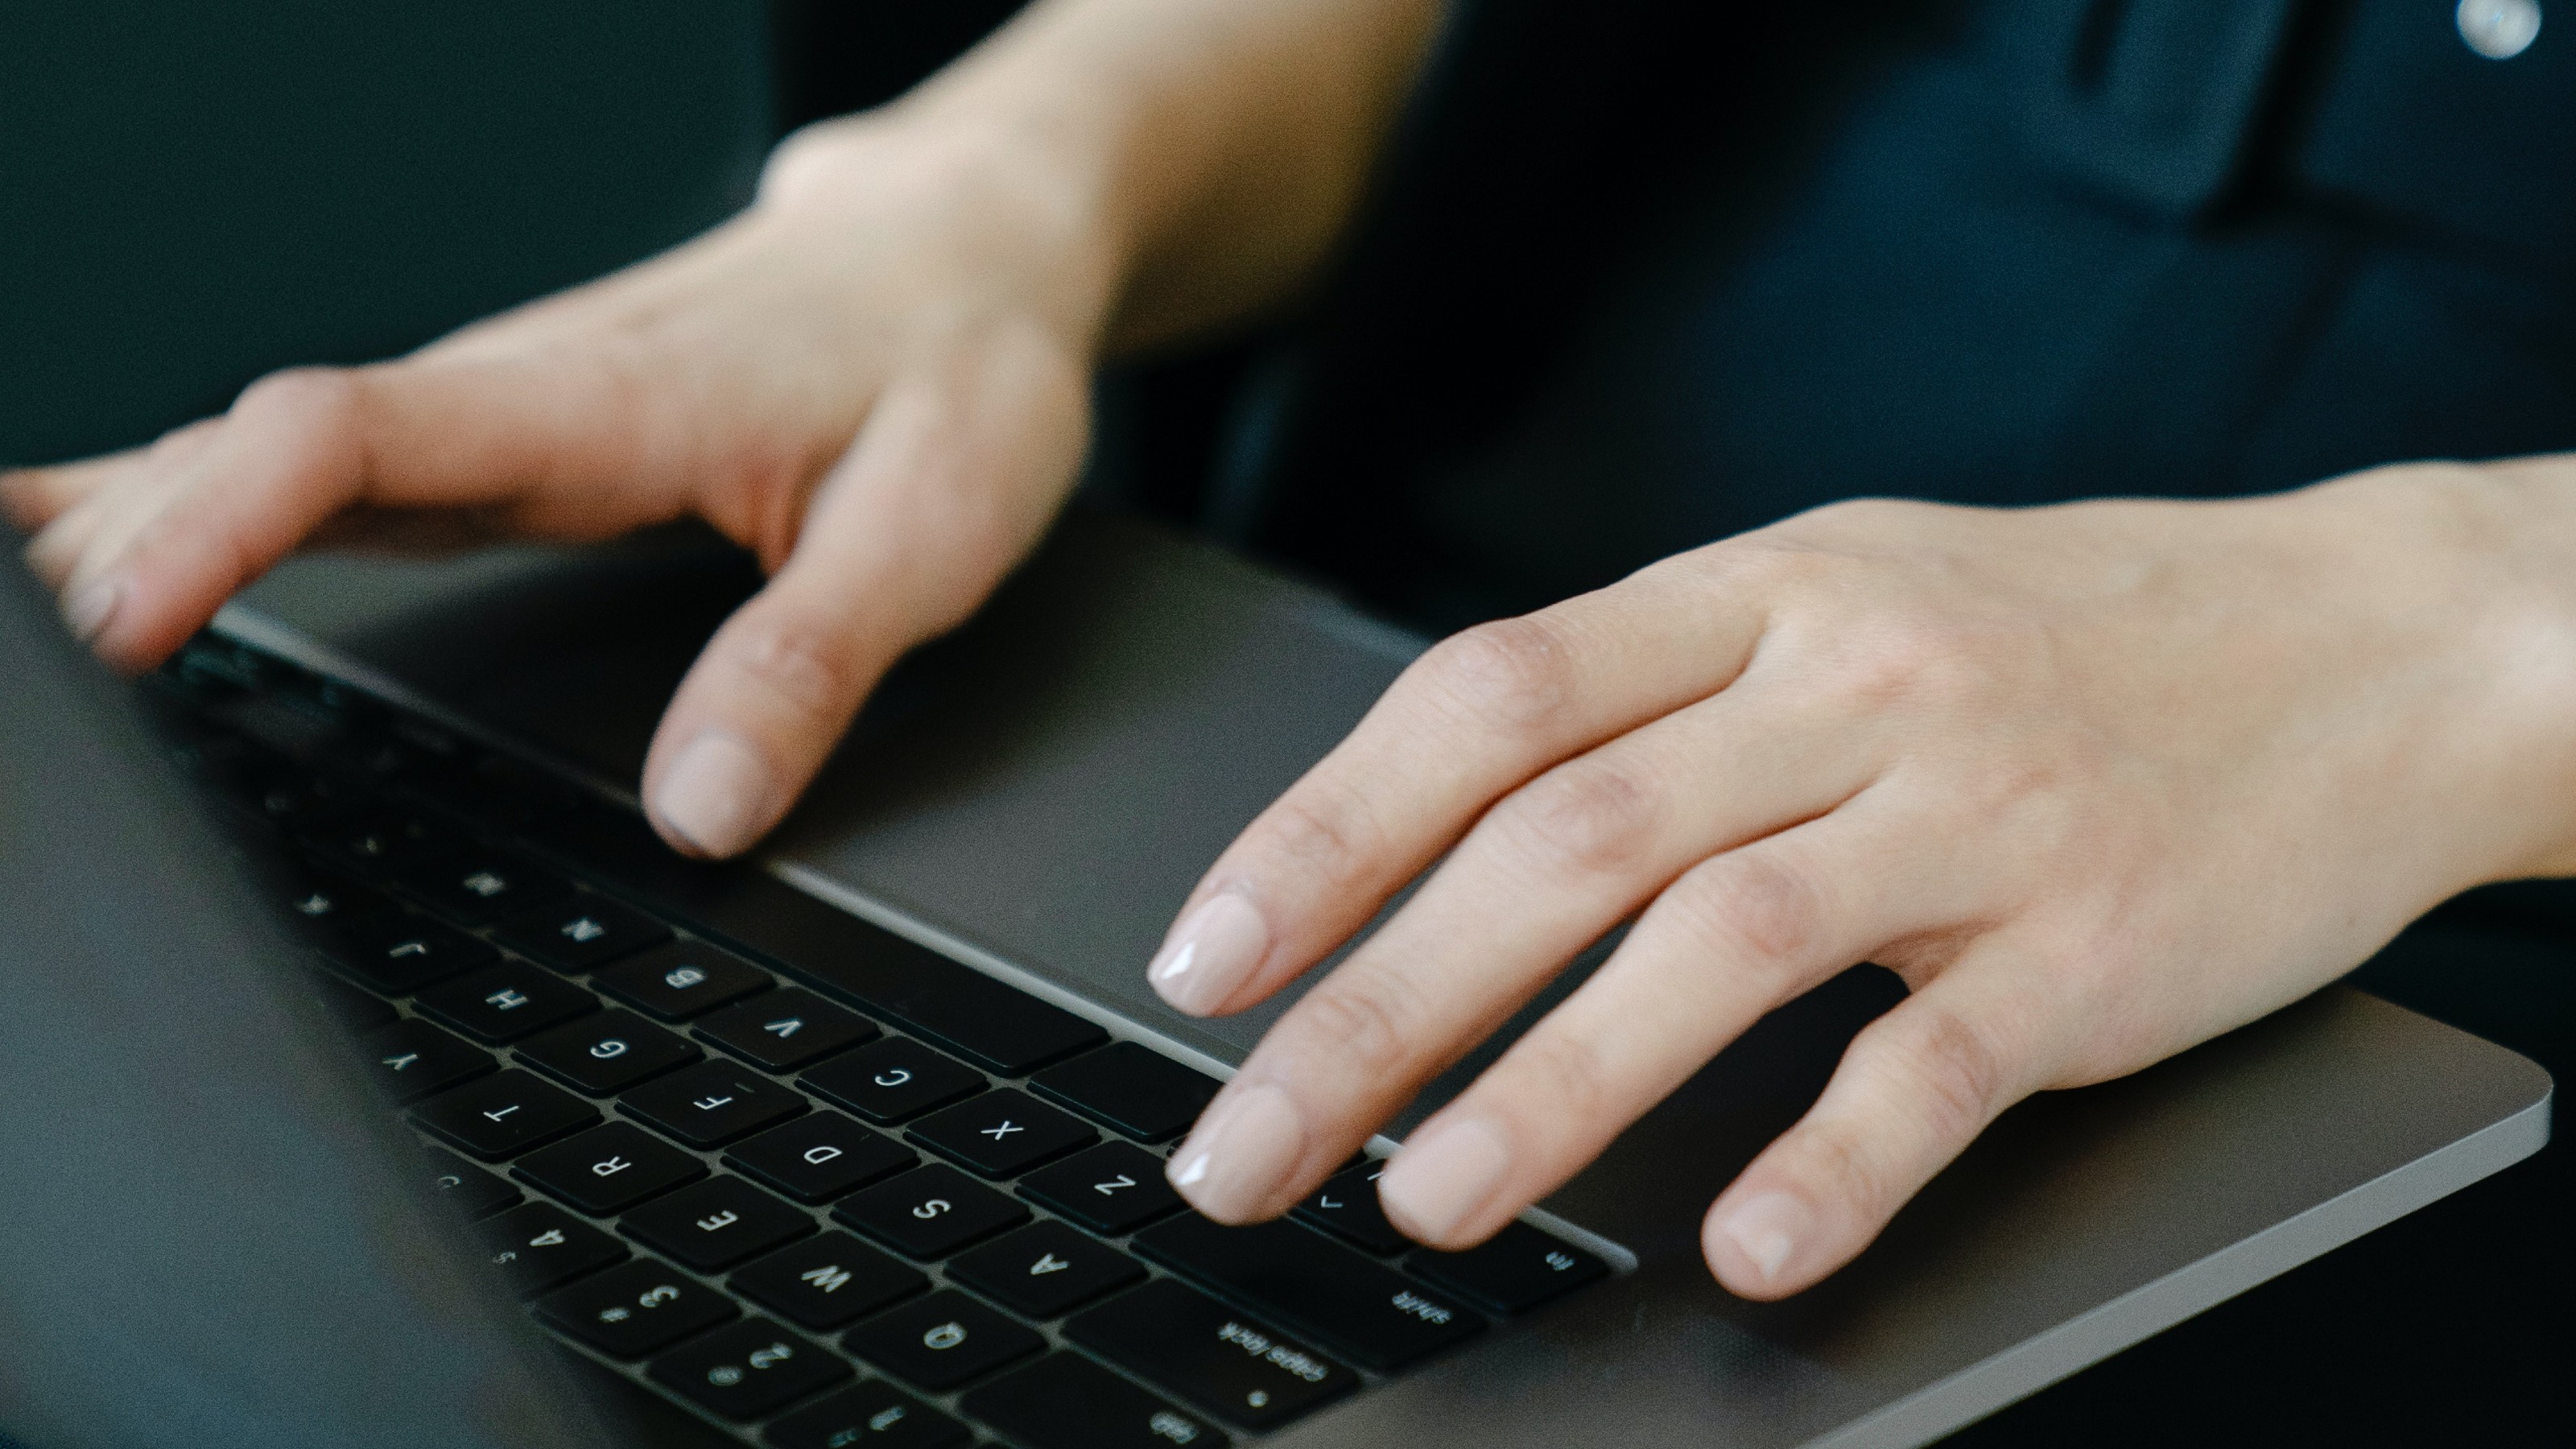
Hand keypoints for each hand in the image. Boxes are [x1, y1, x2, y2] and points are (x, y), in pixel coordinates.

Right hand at [2, 114, 1108, 857]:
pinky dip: (195, 502)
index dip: (218, 523)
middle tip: (21, 681)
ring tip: (18, 628)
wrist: (970, 254)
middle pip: (260, 452)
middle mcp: (519, 393)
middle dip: (117, 544)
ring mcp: (499, 412)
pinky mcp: (506, 437)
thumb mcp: (929, 532)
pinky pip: (315, 465)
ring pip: (266, 456)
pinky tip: (109, 545)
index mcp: (602, 402)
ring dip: (127, 522)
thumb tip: (698, 813)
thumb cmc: (957, 365)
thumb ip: (809, 667)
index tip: (122, 616)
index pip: (355, 440)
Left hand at [1145, 465, 2575, 1296]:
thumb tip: (1437, 821)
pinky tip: (1745, 1244)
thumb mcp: (1843, 590)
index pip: (1489, 700)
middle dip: (1377, 1003)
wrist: (2369, 637)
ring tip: (1429, 1200)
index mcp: (1758, 597)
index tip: (1209, 960)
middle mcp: (1848, 685)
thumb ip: (1657, 688)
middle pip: (1563, 839)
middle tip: (1248, 1141)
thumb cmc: (2062, 629)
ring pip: (1724, 939)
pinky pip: (1944, 1056)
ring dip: (1556, 1085)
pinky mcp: (2099, 934)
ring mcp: (1977, 804)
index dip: (1326, 833)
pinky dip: (1835, 1156)